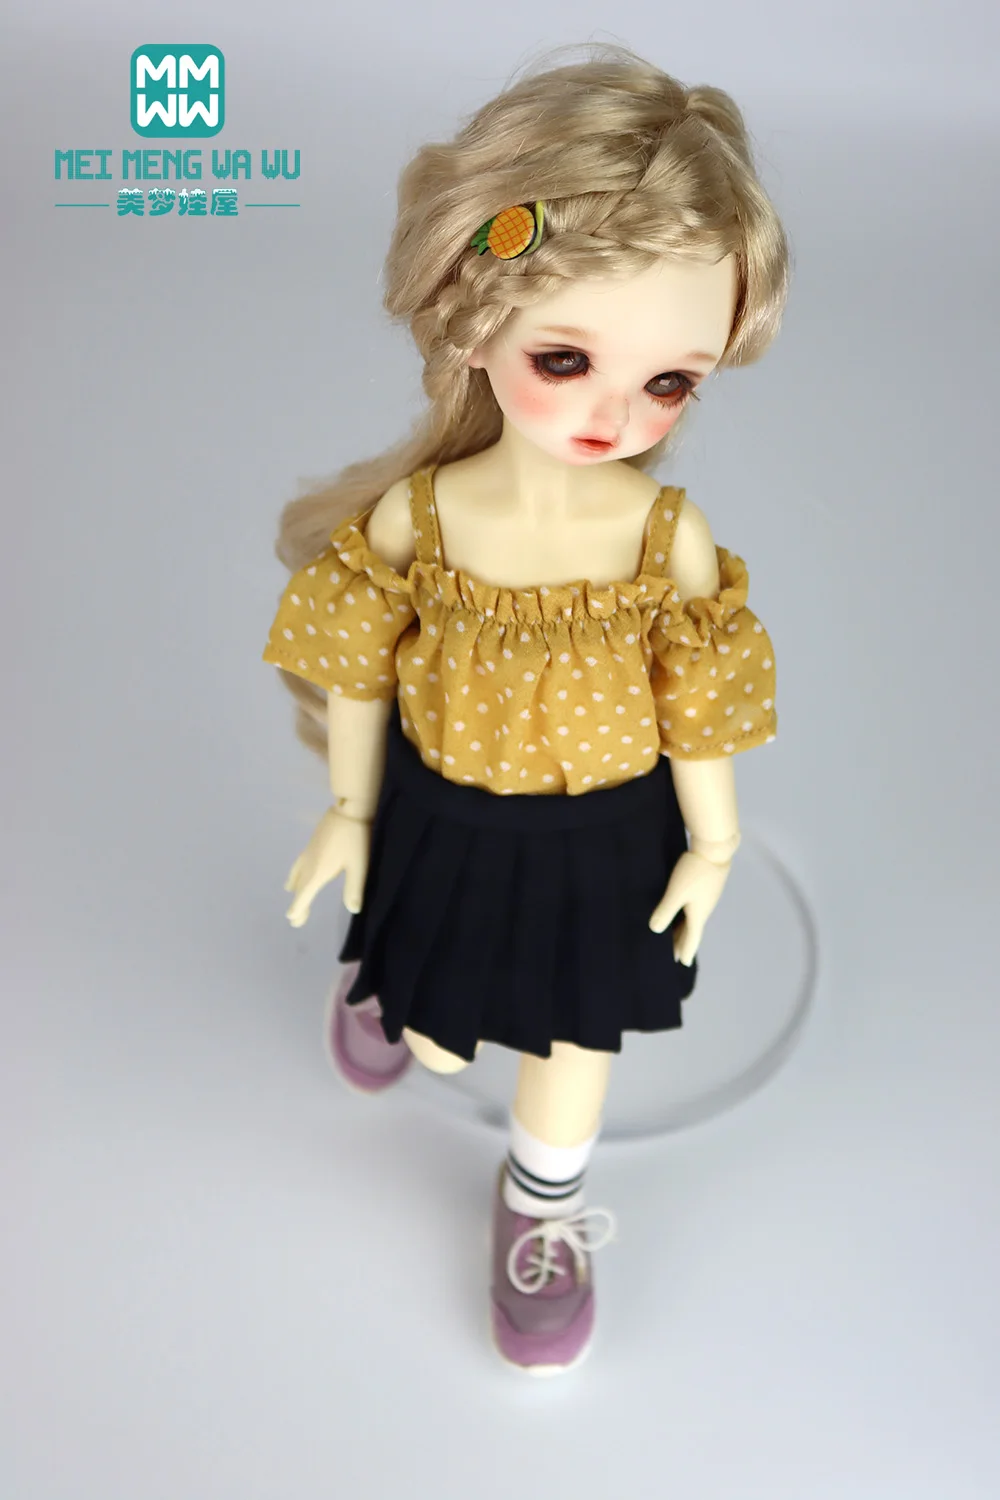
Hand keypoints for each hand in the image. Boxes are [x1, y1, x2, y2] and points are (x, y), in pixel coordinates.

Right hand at [283, 806, 370, 926]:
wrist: (348, 809)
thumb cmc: (356, 838)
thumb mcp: (359, 865)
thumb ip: (355, 888)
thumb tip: (353, 910)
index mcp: (319, 871)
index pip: (305, 893)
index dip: (299, 907)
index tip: (293, 919)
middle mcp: (310, 863)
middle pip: (300, 887)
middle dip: (298, 903)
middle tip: (295, 920)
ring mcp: (309, 852)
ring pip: (298, 875)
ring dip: (296, 888)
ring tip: (291, 894)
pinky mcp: (312, 844)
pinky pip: (299, 864)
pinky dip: (295, 874)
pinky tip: (297, 872)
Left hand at [648, 850, 731, 965]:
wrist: (715, 848)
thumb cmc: (695, 870)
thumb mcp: (676, 892)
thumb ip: (666, 910)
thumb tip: (655, 930)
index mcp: (698, 914)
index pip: (691, 938)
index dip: (686, 950)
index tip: (683, 963)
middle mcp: (704, 908)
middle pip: (692, 930)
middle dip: (683, 942)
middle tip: (676, 954)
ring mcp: (706, 897)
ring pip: (694, 918)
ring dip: (685, 928)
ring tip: (677, 935)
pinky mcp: (706, 886)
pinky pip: (695, 907)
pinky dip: (687, 915)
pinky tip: (684, 909)